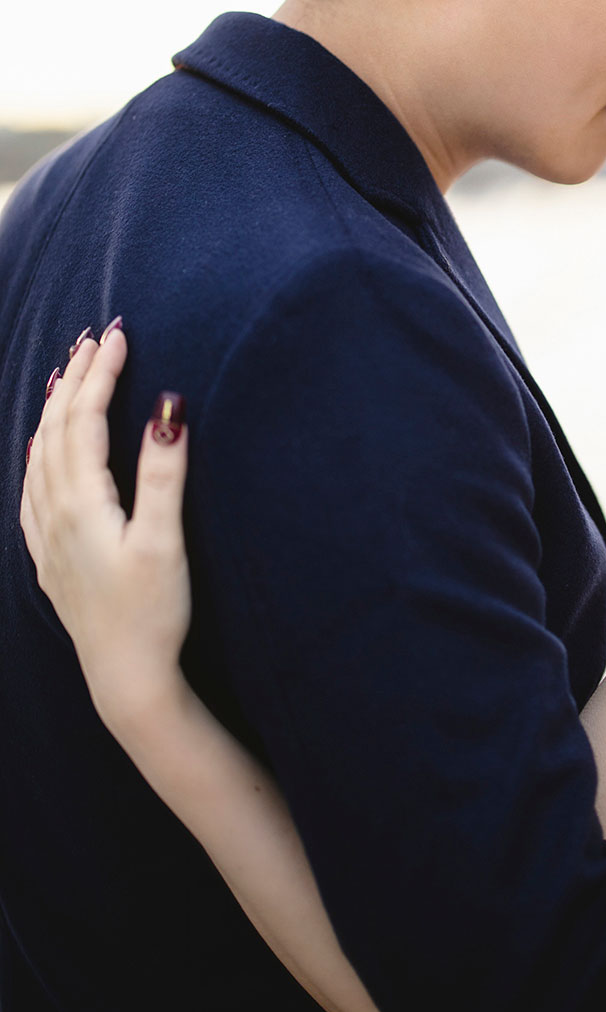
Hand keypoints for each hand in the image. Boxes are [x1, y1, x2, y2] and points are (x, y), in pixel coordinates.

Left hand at [21, 326, 192, 727]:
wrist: (124, 676)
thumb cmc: (153, 611)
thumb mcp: (165, 540)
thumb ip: (164, 473)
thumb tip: (168, 408)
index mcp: (82, 502)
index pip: (84, 419)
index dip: (101, 373)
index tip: (118, 335)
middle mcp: (54, 512)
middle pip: (57, 429)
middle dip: (76, 379)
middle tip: (95, 339)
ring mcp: (46, 535)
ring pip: (39, 455)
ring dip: (54, 410)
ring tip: (66, 375)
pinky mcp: (49, 556)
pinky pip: (31, 488)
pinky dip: (37, 454)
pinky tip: (40, 449)